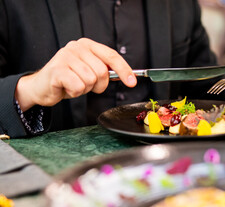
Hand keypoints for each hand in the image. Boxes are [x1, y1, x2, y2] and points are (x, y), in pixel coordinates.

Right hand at [15, 38, 136, 110]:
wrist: (43, 86)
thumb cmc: (68, 79)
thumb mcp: (89, 71)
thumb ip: (105, 69)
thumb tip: (127, 75)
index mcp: (87, 45)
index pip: (112, 56)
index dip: (124, 69)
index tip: (132, 82)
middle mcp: (76, 47)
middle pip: (102, 71)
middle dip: (98, 85)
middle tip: (87, 85)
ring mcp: (66, 56)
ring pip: (90, 81)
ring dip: (85, 89)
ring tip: (74, 85)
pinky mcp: (57, 69)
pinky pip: (78, 87)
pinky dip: (75, 93)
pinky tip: (67, 88)